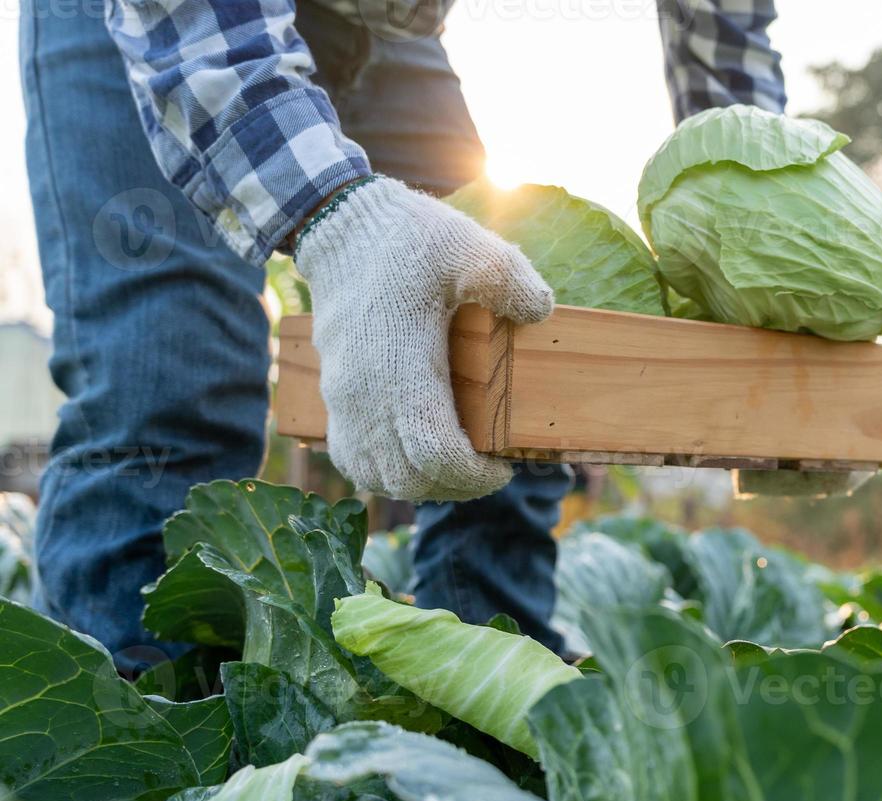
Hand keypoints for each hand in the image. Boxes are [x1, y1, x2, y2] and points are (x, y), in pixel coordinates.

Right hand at [295, 177, 553, 500]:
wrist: (343, 228)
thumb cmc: (408, 241)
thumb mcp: (466, 247)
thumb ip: (507, 278)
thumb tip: (542, 311)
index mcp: (403, 370)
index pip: (435, 454)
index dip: (473, 476)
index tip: (503, 467)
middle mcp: (368, 395)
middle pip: (408, 478)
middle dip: (455, 487)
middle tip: (489, 472)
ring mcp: (346, 400)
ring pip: (378, 476)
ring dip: (421, 485)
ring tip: (457, 468)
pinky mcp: (335, 396)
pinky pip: (353, 460)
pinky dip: (386, 474)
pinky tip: (416, 459)